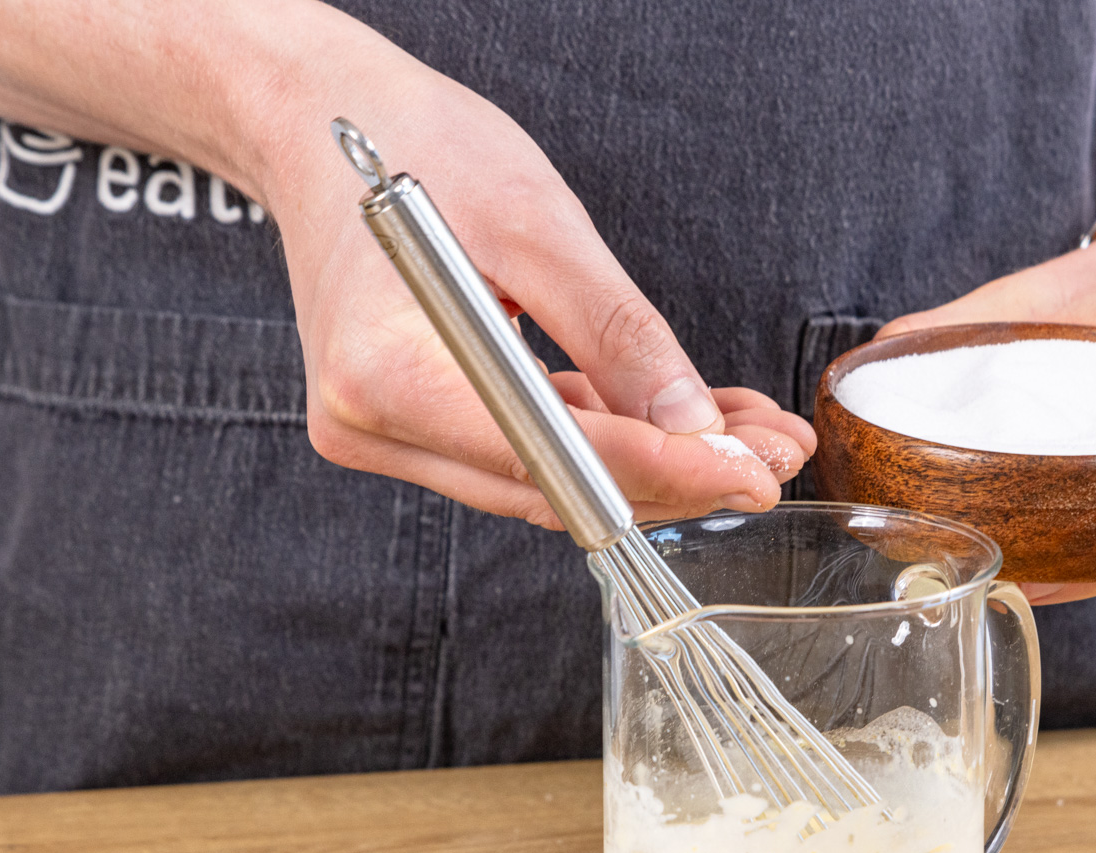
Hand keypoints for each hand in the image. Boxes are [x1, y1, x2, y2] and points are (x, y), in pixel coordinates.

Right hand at [263, 54, 811, 529]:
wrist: (325, 125)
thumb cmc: (413, 148)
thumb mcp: (538, 225)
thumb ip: (618, 335)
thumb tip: (691, 426)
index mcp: (386, 374)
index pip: (551, 455)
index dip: (662, 470)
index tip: (748, 476)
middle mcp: (373, 425)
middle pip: (554, 486)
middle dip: (675, 475)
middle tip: (770, 458)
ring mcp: (387, 433)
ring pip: (551, 477)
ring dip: (653, 461)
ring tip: (744, 435)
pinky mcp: (411, 424)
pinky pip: (527, 451)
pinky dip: (607, 436)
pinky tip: (680, 421)